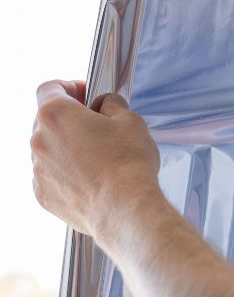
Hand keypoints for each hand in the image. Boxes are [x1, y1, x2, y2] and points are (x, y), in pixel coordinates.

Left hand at [31, 80, 160, 238]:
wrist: (125, 209)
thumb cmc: (128, 165)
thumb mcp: (131, 120)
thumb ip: (111, 105)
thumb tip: (105, 105)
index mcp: (56, 114)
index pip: (50, 88)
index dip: (68, 87)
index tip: (83, 93)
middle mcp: (39, 140)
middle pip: (48, 120)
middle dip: (70, 120)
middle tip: (98, 127)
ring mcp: (38, 169)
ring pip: (50, 149)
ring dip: (68, 148)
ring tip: (99, 158)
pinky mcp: (43, 194)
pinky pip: (51, 175)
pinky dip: (67, 173)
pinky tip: (91, 178)